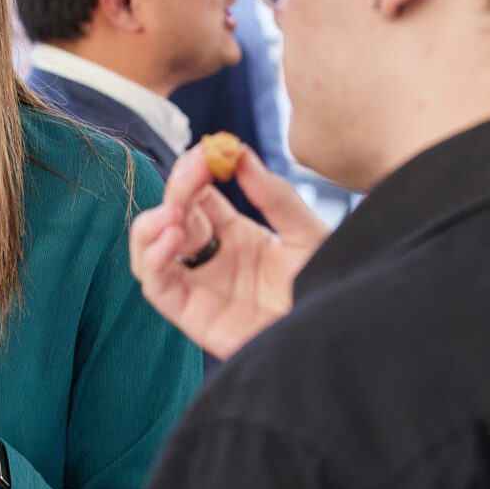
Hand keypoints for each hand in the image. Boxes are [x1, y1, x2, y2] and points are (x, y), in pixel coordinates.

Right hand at [128, 143, 330, 360]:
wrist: (339, 335)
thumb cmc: (330, 288)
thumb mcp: (306, 234)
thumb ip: (274, 195)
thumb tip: (240, 152)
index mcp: (238, 237)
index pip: (197, 197)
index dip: (193, 173)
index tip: (204, 153)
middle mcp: (213, 260)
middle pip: (173, 217)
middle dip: (176, 191)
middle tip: (192, 174)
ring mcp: (201, 287)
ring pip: (150, 251)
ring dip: (151, 225)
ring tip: (174, 213)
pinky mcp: (193, 316)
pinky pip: (156, 286)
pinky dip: (152, 259)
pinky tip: (171, 239)